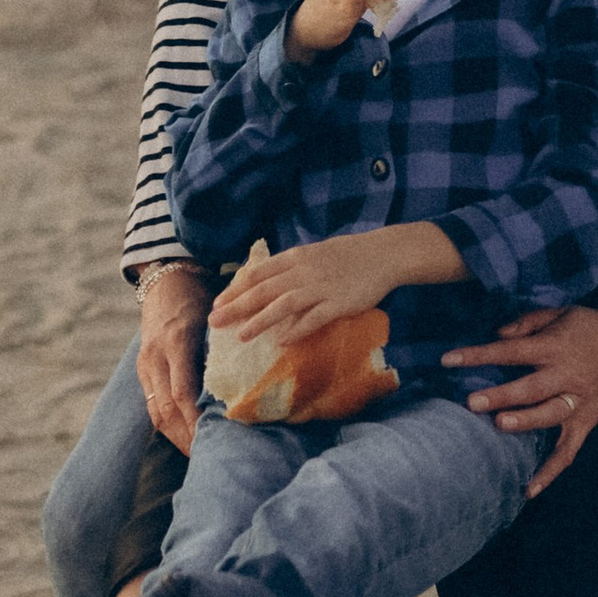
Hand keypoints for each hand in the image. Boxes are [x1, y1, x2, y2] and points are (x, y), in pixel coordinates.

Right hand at [137, 261, 208, 452]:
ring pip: (156, 410)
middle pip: (166, 407)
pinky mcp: (142, 369)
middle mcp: (156, 355)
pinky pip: (152, 404)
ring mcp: (145, 363)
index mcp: (177, 340)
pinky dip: (167, 424)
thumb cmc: (198, 298)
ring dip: (175, 436)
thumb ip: (221, 349)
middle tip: (207, 457)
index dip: (194, 417)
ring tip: (196, 455)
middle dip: (186, 435)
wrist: (165, 281)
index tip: (212, 437)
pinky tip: (184, 438)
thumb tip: (243, 385)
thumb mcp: (213, 318)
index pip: (182, 390)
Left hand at [209, 222, 457, 346]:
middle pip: (263, 290)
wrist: (383, 254)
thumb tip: (265, 286)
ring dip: (260, 321)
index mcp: (295, 257)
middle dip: (237, 307)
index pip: (258, 274)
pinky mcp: (339, 303)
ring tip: (241, 336)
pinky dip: (296, 330)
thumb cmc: (347, 255)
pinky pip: (313, 318)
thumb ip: (290, 270)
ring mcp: (321, 287)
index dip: (235, 290)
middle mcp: (303, 271)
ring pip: (283, 305)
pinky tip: (281, 342)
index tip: (217, 304)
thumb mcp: (313, 255)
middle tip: (214, 322)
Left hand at [442, 287, 597, 496]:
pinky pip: (568, 449)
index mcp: (554, 346)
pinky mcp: (586, 421)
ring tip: (501, 426)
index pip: (511, 351)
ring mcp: (577, 400)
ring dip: (526, 422)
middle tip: (472, 402)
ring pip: (550, 414)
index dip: (479, 355)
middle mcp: (566, 375)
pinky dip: (551, 471)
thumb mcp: (559, 313)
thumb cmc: (589, 326)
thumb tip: (497, 335)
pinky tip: (529, 489)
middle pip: (531, 387)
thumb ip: (527, 323)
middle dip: (502, 395)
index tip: (449, 360)